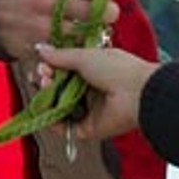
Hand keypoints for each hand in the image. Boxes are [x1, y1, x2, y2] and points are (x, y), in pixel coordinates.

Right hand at [0, 0, 117, 59]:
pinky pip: (63, 48)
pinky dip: (72, 44)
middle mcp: (49, 1)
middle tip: (109, 13)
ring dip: (91, 31)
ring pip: (81, 32)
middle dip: (106, 13)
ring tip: (92, 25)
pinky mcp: (35, 45)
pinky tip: (74, 38)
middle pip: (93, 11)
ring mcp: (42, 25)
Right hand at [36, 43, 157, 140]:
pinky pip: (64, 127)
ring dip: (46, 97)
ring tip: (44, 86)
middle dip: (45, 80)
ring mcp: (88, 110)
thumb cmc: (117, 69)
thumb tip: (41, 50)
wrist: (137, 94)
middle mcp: (90, 89)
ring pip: (58, 106)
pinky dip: (51, 120)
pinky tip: (43, 108)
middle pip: (59, 88)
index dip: (50, 67)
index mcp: (94, 69)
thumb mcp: (85, 56)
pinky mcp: (87, 128)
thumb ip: (61, 56)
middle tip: (42, 75)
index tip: (42, 63)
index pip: (65, 69)